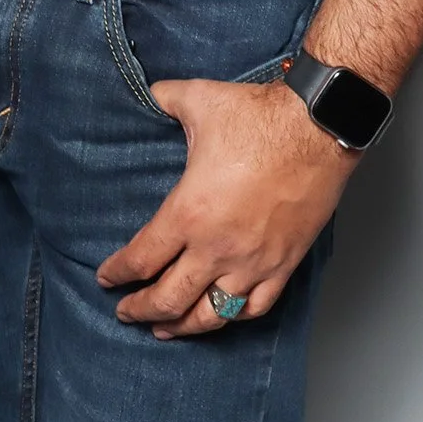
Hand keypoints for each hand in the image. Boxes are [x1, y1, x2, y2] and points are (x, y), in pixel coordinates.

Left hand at [97, 77, 354, 338]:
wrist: (316, 128)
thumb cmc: (257, 117)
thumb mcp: (198, 99)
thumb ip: (164, 98)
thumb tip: (148, 91)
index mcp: (189, 213)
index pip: (142, 258)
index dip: (118, 273)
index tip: (106, 278)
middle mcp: (217, 247)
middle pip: (169, 299)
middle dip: (141, 310)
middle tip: (126, 312)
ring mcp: (252, 262)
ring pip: (211, 314)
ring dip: (183, 326)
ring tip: (166, 330)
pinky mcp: (283, 265)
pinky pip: (255, 307)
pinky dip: (233, 317)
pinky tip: (222, 316)